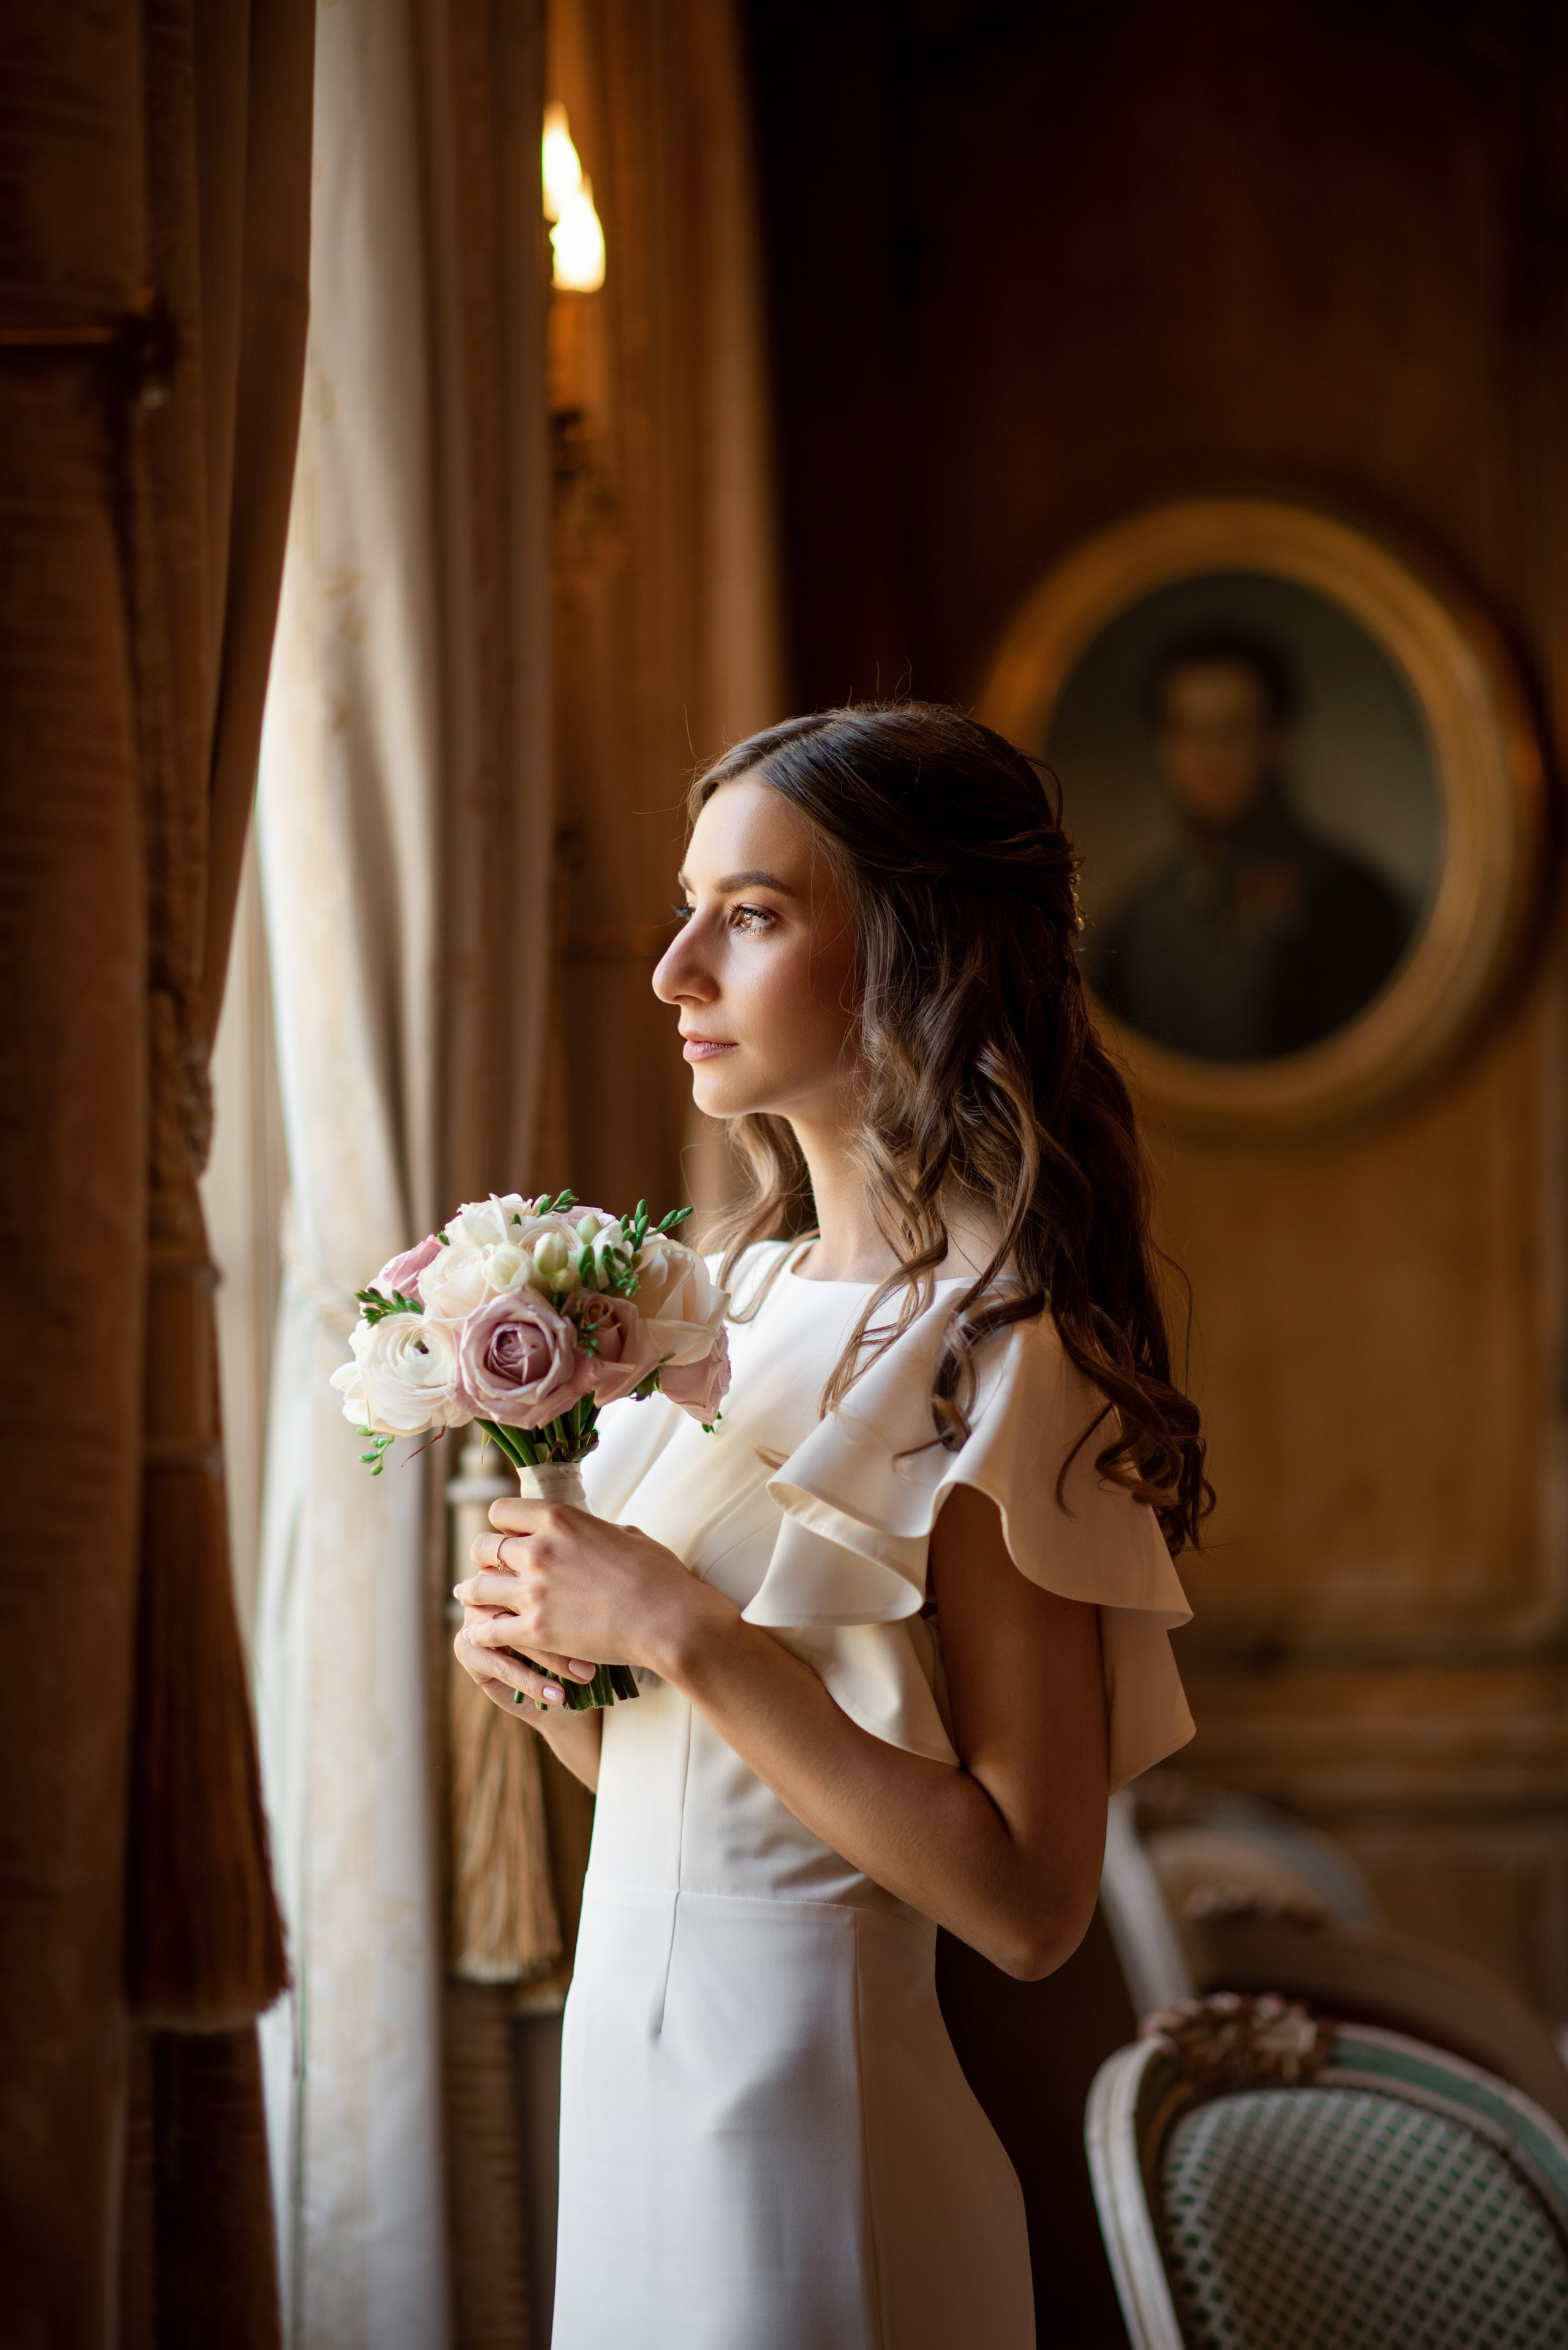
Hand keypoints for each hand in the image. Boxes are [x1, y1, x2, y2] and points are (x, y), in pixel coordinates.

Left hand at [454, 1497, 721, 1695]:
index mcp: (560, 1519)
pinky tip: (478, 1635)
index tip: (508, 1536)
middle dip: (485, 1557)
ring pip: (477, 1587)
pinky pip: (489, 1630)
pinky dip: (481, 1633)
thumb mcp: (629, 1535)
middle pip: (483, 1546)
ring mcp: (533, 1590)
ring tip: (467, 1595)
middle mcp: (538, 1549)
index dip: (503, 1525)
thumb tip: (600, 1533)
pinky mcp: (535, 1629)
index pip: (502, 1511)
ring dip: (472, 1592)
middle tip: (487, 1567)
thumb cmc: (660, 1575)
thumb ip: (601, 1532)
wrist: (669, 1619)